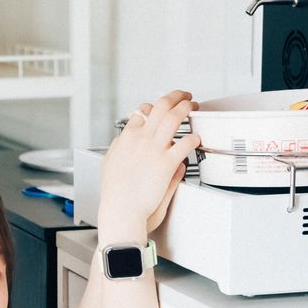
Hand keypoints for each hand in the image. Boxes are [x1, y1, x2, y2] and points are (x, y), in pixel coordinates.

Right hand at [98, 91, 199, 240]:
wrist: (121, 211)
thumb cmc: (115, 194)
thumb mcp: (111, 164)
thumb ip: (122, 149)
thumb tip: (128, 141)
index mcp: (126, 138)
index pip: (142, 112)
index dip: (153, 107)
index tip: (160, 108)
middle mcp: (140, 139)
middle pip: (160, 107)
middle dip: (175, 97)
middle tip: (183, 97)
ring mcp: (154, 149)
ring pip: (174, 117)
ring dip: (186, 108)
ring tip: (193, 107)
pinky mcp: (167, 163)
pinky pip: (185, 143)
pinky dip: (193, 138)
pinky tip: (196, 138)